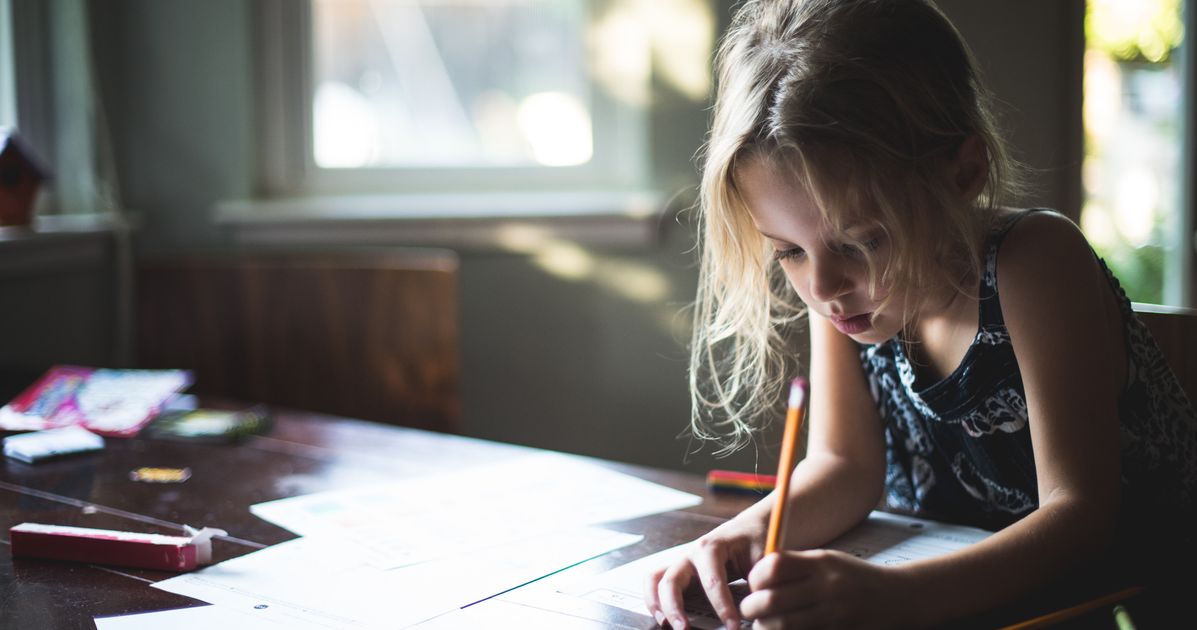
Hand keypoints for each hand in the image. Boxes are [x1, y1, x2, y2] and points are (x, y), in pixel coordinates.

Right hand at [644, 513, 766, 628]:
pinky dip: (654, 599)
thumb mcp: (764, 559)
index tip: (733, 626)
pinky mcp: (681, 570)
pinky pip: (656, 581)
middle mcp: (691, 553)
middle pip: (672, 580)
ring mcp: (683, 561)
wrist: (751, 527)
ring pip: (655, 579)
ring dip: (656, 603)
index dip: (722, 607)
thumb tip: (757, 606)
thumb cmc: (758, 543)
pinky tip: (663, 617)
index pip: (712, 581)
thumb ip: (760, 581)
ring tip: (666, 625)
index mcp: (712, 547)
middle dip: (675, 608)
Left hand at [740, 550, 910, 628]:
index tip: (754, 585)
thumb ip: (796, 565)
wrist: (898, 598)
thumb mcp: (828, 560)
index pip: (774, 566)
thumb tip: (756, 575)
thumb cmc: (854, 578)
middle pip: (772, 600)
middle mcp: (828, 588)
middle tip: (750, 609)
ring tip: (763, 625)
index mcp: (822, 563)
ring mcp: (835, 615)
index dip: (755, 577)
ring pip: (784, 626)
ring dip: (765, 628)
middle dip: (752, 607)